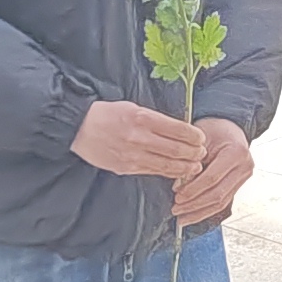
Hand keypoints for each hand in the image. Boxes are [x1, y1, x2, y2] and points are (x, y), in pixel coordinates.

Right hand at [72, 98, 204, 180]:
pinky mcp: (126, 167)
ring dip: (184, 167)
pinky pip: (152, 171)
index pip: (176, 128)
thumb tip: (179, 129)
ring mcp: (132, 154)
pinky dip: (168, 173)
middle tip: (202, 154)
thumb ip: (155, 119)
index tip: (202, 138)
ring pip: (166, 164)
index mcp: (142, 117)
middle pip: (174, 148)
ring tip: (196, 167)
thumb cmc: (107, 114)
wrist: (79, 128)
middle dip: (193, 153)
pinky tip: (177, 173)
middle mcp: (139, 137)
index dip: (193, 136)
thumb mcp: (133, 107)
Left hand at [172, 117, 255, 226]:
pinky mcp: (239, 185)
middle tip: (176, 209)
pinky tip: (192, 215)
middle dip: (194, 205)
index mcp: (236, 152)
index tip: (177, 196)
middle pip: (218, 194)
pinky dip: (206, 210)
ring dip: (200, 212)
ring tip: (182, 218)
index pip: (212, 178)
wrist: (230, 127)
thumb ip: (192, 160)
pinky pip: (223, 202)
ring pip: (221, 202)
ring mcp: (244, 177)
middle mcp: (244, 166)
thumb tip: (179, 186)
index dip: (193, 190)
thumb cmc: (214, 128)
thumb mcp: (201, 137)